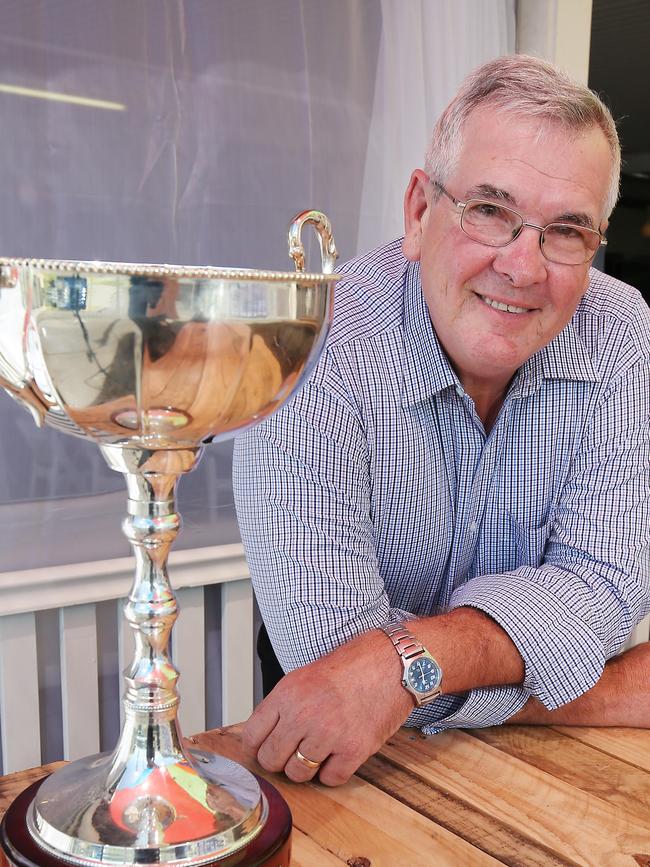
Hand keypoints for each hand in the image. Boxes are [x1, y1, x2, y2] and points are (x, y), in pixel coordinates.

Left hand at [241, 629, 413, 785]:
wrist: (392, 663)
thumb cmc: (352, 665)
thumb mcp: (305, 675)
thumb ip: (284, 704)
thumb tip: (265, 733)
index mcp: (287, 693)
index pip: (252, 736)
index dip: (256, 746)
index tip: (263, 749)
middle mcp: (303, 715)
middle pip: (271, 760)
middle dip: (279, 760)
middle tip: (292, 752)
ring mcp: (328, 734)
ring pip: (298, 774)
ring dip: (306, 768)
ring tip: (318, 751)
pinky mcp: (353, 750)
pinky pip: (330, 779)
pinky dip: (333, 771)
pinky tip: (339, 754)